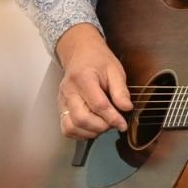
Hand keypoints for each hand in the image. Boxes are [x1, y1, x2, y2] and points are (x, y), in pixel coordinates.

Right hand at [55, 24, 131, 139]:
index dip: (113, 118)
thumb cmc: (98, 61)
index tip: (123, 124)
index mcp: (83, 78)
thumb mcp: (115, 70)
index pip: (98, 105)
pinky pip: (67, 129)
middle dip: (102, 126)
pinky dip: (80, 133)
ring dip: (91, 132)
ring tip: (103, 124)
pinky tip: (92, 127)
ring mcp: (62, 101)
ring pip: (72, 127)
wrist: (80, 54)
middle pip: (82, 119)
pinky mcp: (61, 108)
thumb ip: (120, 90)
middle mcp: (69, 91)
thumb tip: (126, 108)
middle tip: (113, 122)